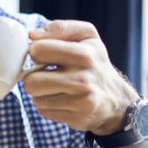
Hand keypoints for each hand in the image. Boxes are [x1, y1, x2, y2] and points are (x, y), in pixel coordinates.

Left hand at [24, 20, 138, 133]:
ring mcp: (81, 101)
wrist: (115, 98)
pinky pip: (43, 111)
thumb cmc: (94, 62)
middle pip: (31, 81)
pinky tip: (62, 100)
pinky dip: (48, 106)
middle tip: (47, 75)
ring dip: (41, 93)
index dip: (36, 53)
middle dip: (33, 78)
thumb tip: (32, 36)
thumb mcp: (86, 36)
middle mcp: (83, 79)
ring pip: (35, 98)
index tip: (44, 56)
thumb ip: (60, 28)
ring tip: (57, 88)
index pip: (38, 51)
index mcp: (85, 54)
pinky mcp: (76, 118)